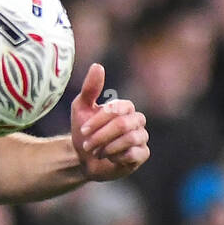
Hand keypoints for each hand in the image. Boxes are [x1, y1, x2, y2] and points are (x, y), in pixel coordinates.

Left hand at [70, 63, 149, 181]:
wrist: (83, 158)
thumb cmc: (84, 131)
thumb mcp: (81, 108)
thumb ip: (90, 88)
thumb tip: (97, 66)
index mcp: (125, 107)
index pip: (118, 109)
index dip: (99, 120)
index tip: (83, 130)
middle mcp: (137, 120)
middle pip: (123, 125)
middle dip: (101, 136)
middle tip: (87, 145)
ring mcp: (142, 137)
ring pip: (130, 139)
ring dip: (107, 147)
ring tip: (96, 152)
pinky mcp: (142, 154)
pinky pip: (134, 154)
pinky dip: (117, 157)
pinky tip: (109, 158)